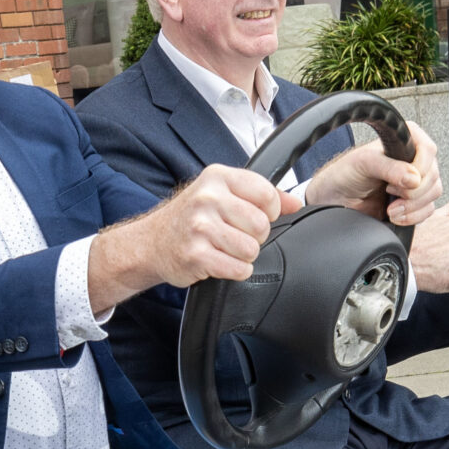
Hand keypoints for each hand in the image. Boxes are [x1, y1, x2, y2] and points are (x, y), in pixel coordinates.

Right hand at [88, 163, 296, 308]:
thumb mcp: (221, 194)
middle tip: (236, 236)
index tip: (255, 217)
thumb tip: (296, 203)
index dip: (269, 211)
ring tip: (226, 249)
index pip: (266, 194)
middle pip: (261, 225)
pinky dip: (235, 271)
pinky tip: (220, 262)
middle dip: (255, 237)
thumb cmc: (190, 218)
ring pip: (251, 249)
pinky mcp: (196, 255)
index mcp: (217, 177)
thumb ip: (261, 195)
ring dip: (244, 256)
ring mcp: (200, 227)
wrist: (152, 242)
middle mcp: (207, 198)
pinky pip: (238, 269)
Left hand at [304, 121, 443, 226]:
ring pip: (433, 194)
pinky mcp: (413, 202)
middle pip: (433, 175)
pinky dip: (413, 217)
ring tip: (390, 208)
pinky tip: (394, 215)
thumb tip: (414, 178)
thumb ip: (389, 168)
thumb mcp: (364, 163)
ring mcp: (415, 182)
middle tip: (390, 193)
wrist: (334, 199)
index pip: (428, 149)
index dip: (421, 167)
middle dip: (413, 191)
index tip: (404, 180)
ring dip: (412, 206)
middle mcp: (413, 160)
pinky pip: (428, 210)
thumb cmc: (345, 173)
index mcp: (404, 141)